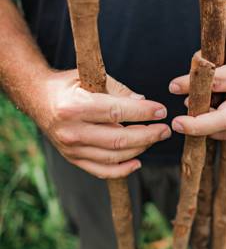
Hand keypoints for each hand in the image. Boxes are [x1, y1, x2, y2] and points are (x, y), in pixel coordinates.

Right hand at [34, 69, 170, 178]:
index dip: (143, 113)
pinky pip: (101, 171)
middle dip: (148, 135)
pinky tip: (138, 162)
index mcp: (75, 106)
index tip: (161, 111)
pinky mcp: (72, 158)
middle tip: (165, 130)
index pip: (116, 112)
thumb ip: (118, 90)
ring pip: (114, 156)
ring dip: (140, 149)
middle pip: (118, 139)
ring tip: (154, 138)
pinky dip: (122, 170)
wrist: (37, 97)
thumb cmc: (69, 85)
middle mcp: (71, 130)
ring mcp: (71, 148)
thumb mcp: (90, 78)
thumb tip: (144, 103)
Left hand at [168, 44, 225, 139]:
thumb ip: (208, 65)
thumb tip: (180, 87)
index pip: (219, 82)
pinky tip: (205, 119)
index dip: (194, 85)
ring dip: (204, 125)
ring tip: (190, 117)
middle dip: (199, 125)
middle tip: (177, 124)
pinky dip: (214, 129)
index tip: (172, 86)